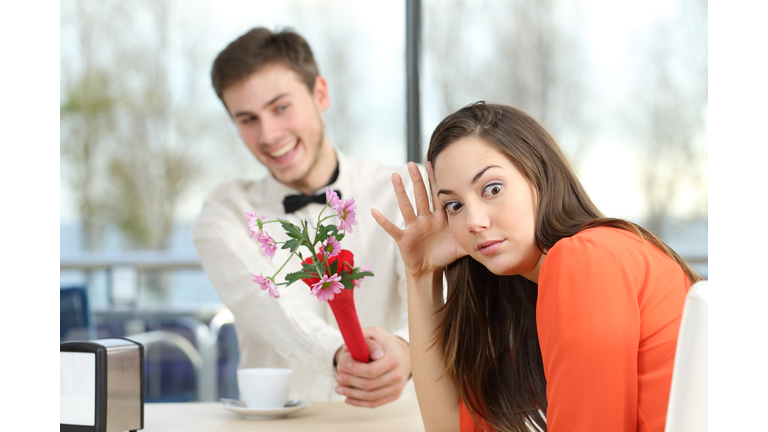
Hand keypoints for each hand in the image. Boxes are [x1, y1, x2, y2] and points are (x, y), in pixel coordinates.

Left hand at [334, 326, 411, 407]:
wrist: (406, 352)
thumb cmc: (386, 342)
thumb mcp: (375, 333)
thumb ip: (362, 335)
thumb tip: (353, 347)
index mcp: (393, 360)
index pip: (371, 371)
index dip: (355, 371)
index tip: (344, 366)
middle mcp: (397, 376)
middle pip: (370, 385)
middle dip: (350, 382)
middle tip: (337, 377)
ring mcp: (397, 387)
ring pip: (371, 397)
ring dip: (352, 395)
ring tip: (339, 389)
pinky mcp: (395, 395)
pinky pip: (375, 403)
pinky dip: (360, 403)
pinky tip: (348, 399)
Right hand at [372, 162, 466, 277]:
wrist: (430, 270)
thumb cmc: (445, 255)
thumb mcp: (461, 245)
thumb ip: (474, 236)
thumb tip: (494, 231)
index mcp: (439, 218)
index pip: (438, 196)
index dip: (435, 181)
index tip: (433, 163)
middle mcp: (425, 219)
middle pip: (421, 196)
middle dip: (417, 180)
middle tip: (412, 163)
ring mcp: (413, 227)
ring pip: (406, 206)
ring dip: (400, 192)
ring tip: (394, 177)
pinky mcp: (404, 238)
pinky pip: (392, 228)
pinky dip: (383, 221)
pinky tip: (374, 211)